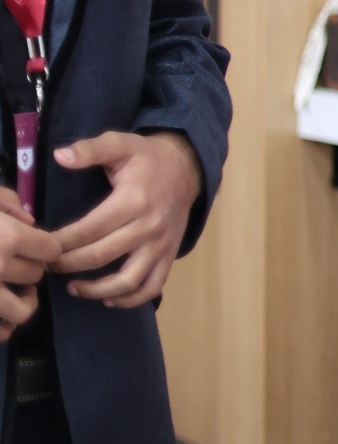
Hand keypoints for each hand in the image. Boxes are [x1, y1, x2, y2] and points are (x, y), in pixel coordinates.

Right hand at [0, 188, 59, 338]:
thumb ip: (10, 203)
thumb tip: (28, 218)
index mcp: (9, 238)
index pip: (53, 250)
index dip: (45, 248)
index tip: (35, 245)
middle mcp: (0, 268)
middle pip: (36, 276)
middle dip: (28, 269)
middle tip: (16, 262)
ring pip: (21, 309)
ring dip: (20, 301)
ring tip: (10, 290)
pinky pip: (1, 331)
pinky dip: (4, 326)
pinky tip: (1, 314)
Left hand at [49, 130, 201, 307]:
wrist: (188, 168)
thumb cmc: (148, 158)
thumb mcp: (120, 144)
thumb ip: (90, 150)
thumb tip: (60, 157)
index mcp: (133, 200)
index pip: (88, 230)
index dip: (60, 243)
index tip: (43, 246)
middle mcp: (149, 226)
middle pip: (99, 256)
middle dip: (67, 265)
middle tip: (48, 265)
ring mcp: (161, 244)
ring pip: (127, 280)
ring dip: (96, 290)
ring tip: (72, 287)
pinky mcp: (169, 254)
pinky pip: (152, 286)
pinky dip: (130, 299)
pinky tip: (107, 299)